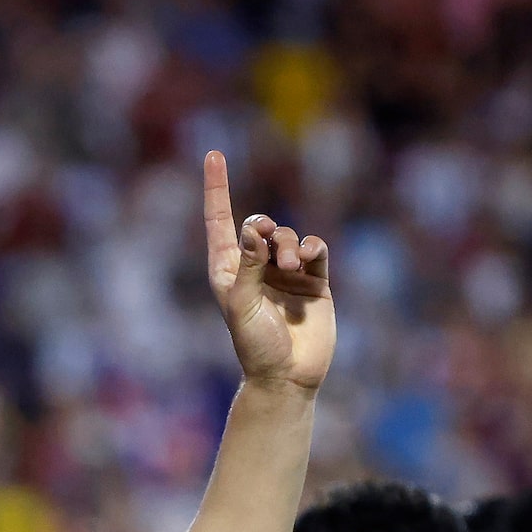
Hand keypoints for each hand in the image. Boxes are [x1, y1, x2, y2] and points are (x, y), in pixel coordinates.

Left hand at [201, 149, 333, 394]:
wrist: (288, 377)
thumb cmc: (256, 347)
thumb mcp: (243, 306)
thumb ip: (248, 266)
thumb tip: (254, 228)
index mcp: (228, 271)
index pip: (220, 221)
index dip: (217, 188)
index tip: (214, 153)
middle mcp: (256, 268)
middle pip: (260, 226)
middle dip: (266, 228)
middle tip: (270, 241)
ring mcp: (286, 274)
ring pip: (290, 237)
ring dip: (291, 245)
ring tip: (292, 266)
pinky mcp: (315, 282)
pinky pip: (316, 250)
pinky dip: (313, 247)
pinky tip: (310, 257)